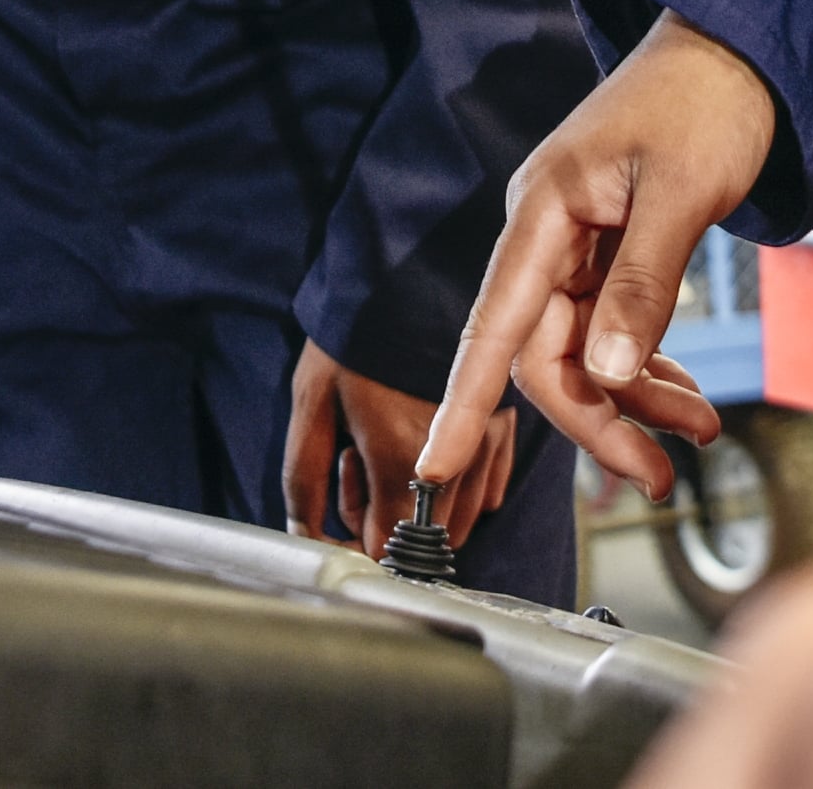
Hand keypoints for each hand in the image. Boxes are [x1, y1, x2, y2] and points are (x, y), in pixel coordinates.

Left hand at [290, 340, 514, 560]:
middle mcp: (459, 460)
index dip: (356, 535)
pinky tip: (426, 440)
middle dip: (386, 516)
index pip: (388, 546)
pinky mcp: (507, 423)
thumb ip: (306, 478)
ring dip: (420, 502)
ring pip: (460, 517)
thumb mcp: (312, 400)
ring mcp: (489, 442)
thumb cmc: (354, 333)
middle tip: (357, 460)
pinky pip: (487, 488)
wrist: (411, 267)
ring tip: (386, 441)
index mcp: (404, 460)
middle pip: (426, 538)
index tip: (341, 492)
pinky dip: (455, 483)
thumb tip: (307, 537)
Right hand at [420, 14, 769, 503]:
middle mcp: (546, 234)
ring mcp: (575, 245)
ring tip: (699, 432)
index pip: (493, 325)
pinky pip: (611, 331)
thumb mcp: (682, 193)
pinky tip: (682, 397)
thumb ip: (642, 284)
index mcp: (543, 210)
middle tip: (661, 474)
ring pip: (583, 351)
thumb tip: (603, 373)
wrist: (736, 52)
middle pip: (546, 354)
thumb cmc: (704, 104)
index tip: (435, 470)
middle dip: (600, 418)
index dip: (462, 403)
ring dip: (634, 399)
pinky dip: (646, 368)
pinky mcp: (607, 252)